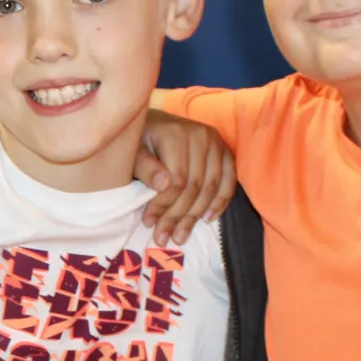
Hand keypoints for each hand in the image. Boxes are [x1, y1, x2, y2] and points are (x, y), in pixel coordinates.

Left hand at [136, 112, 234, 244]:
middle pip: (194, 186)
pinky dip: (220, 201)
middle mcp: (201, 136)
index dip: (163, 205)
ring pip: (210, 187)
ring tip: (180, 236)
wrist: (154, 122)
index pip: (176, 179)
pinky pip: (228, 180)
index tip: (149, 223)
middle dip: (178, 216)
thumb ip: (144, 167)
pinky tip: (207, 219)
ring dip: (196, 215)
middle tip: (164, 238)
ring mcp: (216, 143)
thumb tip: (164, 184)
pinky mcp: (224, 151)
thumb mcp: (132, 151)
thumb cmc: (139, 140)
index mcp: (176, 133)